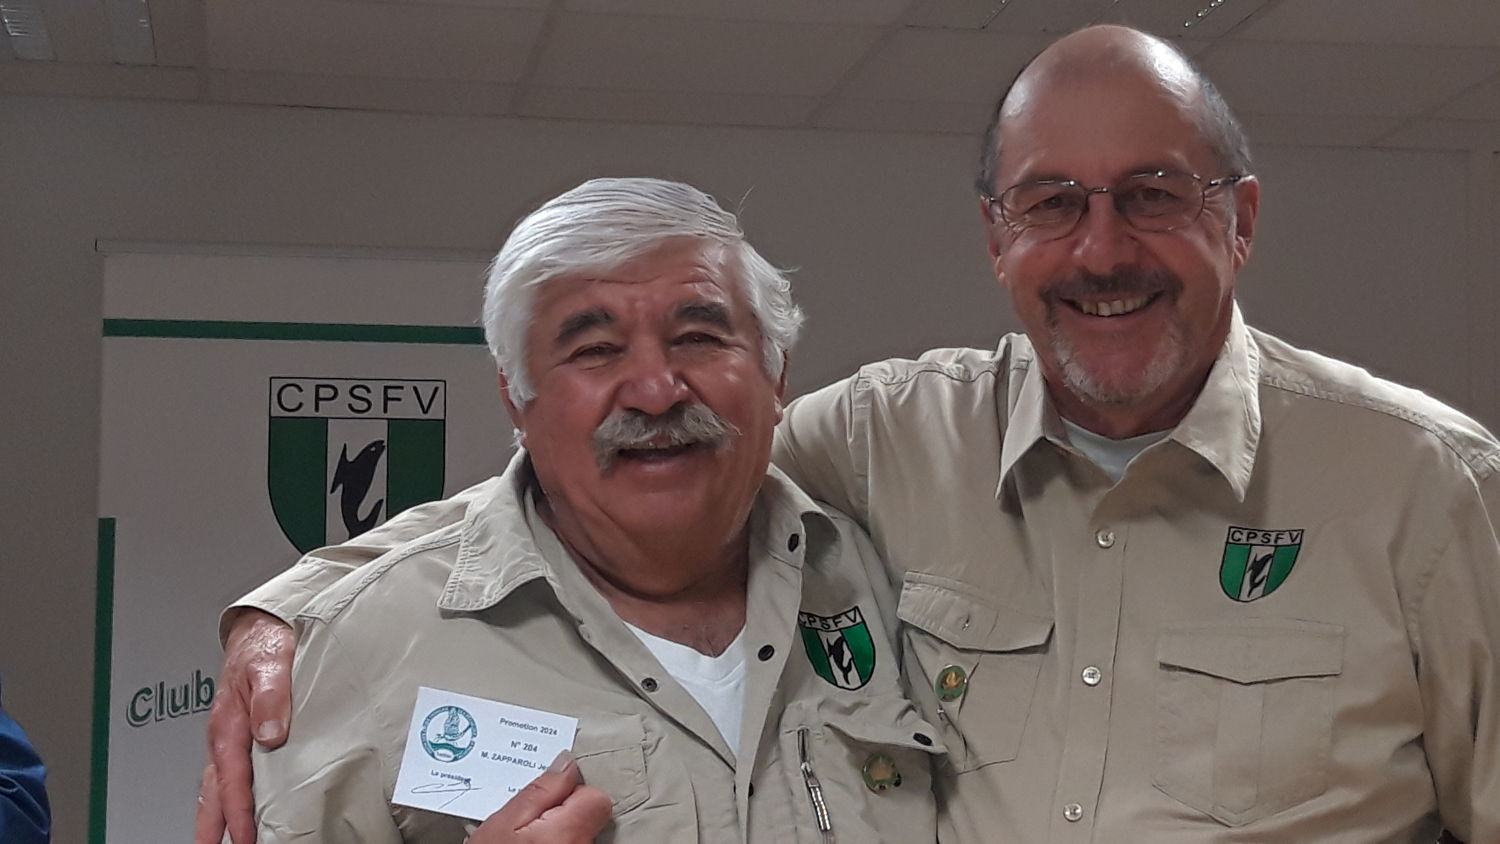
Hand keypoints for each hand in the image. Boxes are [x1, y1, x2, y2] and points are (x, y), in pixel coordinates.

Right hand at [192, 608, 296, 843]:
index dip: (240, 811)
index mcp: (230, 722)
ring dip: (216, 819)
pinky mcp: (236, 737)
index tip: (248, 837)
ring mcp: (227, 738)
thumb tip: (271, 733)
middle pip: (214, 793)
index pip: (234, 777)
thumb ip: (272, 697)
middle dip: (214, 828)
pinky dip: (224, 800)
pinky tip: (234, 814)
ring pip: (215, 788)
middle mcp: (224, 735)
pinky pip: (226, 776)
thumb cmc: (266, 644)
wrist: (261, 628)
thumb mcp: (273, 664)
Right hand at [467, 751, 612, 842]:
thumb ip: (540, 790)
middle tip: (533, 826)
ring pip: (584, 835)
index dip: (572, 791)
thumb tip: (566, 764)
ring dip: (563, 833)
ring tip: (531, 843)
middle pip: (591, 817)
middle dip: (566, 813)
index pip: (596, 796)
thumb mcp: (503, 823)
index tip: (550, 799)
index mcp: (567, 833)